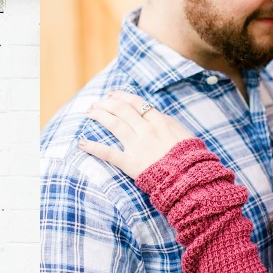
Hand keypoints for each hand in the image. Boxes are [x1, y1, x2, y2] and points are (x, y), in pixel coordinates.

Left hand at [79, 91, 194, 178]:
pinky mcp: (130, 162)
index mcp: (160, 121)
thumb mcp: (184, 134)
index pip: (137, 103)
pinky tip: (81, 143)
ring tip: (89, 112)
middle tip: (96, 103)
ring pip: (113, 123)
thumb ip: (169, 125)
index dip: (121, 97)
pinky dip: (93, 147)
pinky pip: (108, 153)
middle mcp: (146, 129)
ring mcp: (137, 145)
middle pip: (122, 110)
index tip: (112, 94)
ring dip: (99, 115)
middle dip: (106, 103)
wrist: (190, 177)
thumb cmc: (191, 157)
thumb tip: (158, 117)